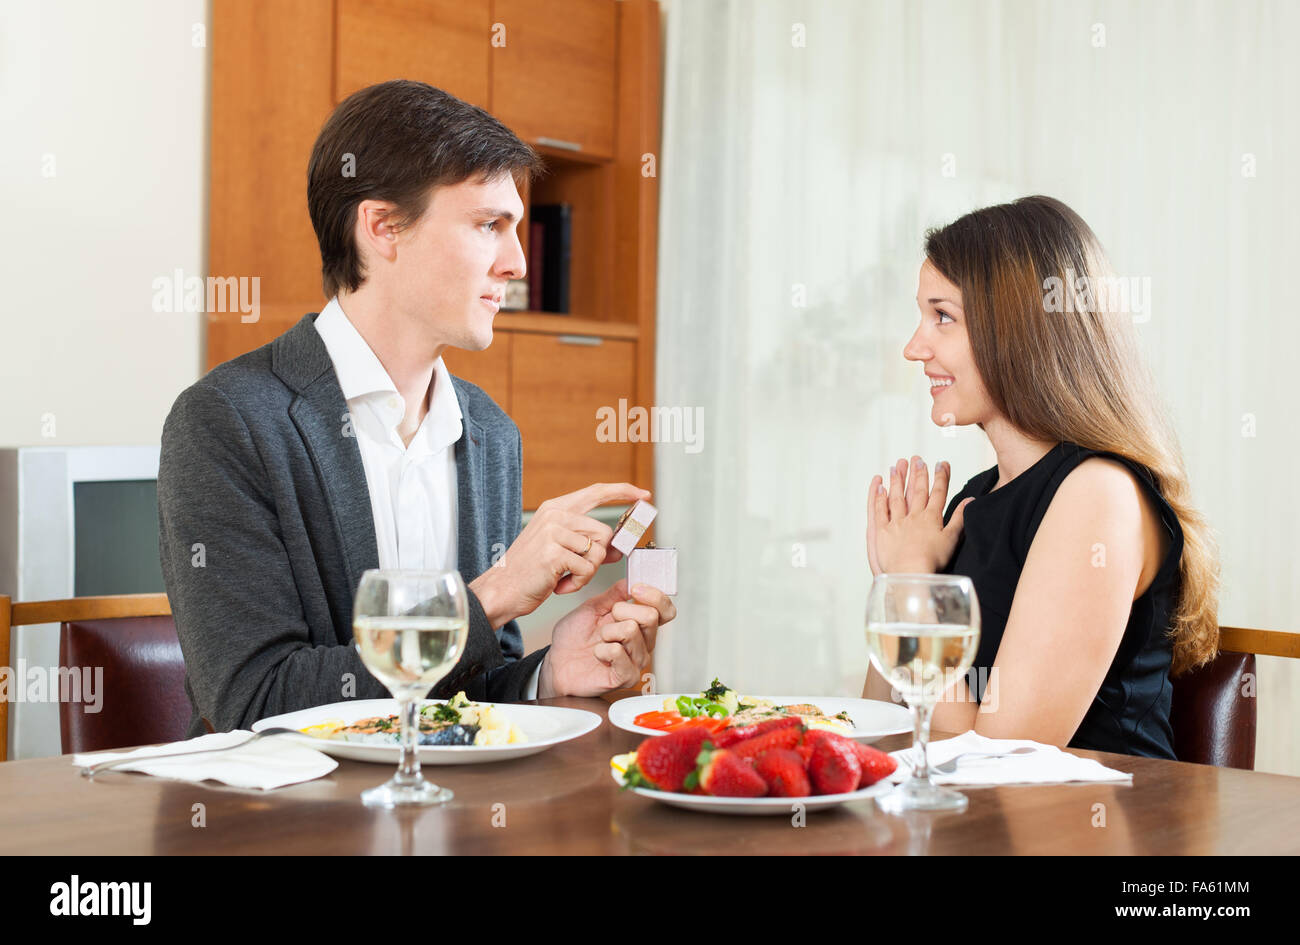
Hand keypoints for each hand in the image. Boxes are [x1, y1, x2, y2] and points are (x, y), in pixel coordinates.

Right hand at [469, 482, 650, 626]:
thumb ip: (587, 542)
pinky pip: (586, 569)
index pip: (597, 492)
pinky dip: (576, 583)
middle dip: (599, 557)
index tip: (644, 495)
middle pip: (605, 533)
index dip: (623, 492)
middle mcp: (555, 515)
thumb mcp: (560, 549)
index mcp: (556, 508)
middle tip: (576, 570)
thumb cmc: (530, 572)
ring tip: (562, 576)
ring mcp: (554, 532)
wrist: (501, 590)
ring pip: (599, 552)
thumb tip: (620, 547)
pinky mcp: (554, 553)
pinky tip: (557, 584)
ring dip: (585, 572)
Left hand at [537, 580, 676, 697]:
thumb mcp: (593, 607)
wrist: (557, 663)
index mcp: (640, 624)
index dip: (654, 596)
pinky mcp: (626, 677)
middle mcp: (643, 642)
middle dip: (623, 610)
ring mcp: (637, 661)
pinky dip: (602, 649)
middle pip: (651, 616)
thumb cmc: (574, 639)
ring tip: (599, 639)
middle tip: (608, 619)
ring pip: (631, 631)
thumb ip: (615, 594)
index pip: (665, 610)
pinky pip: (619, 653)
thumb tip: (632, 580)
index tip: (635, 589)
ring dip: (607, 631)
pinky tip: (598, 654)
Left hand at [866, 455, 971, 575]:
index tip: (941, 464)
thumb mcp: (952, 539)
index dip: (940, 478)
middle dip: (918, 474)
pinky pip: (880, 511)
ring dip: (898, 480)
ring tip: (897, 465)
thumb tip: (969, 501)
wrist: (911, 572)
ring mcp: (896, 523)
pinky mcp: (882, 532)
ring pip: (897, 497)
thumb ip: (960, 518)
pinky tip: (879, 485)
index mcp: (931, 518)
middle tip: (918, 459)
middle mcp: (914, 517)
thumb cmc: (933, 561)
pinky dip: (879, 497)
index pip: (938, 493)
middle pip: (916, 491)